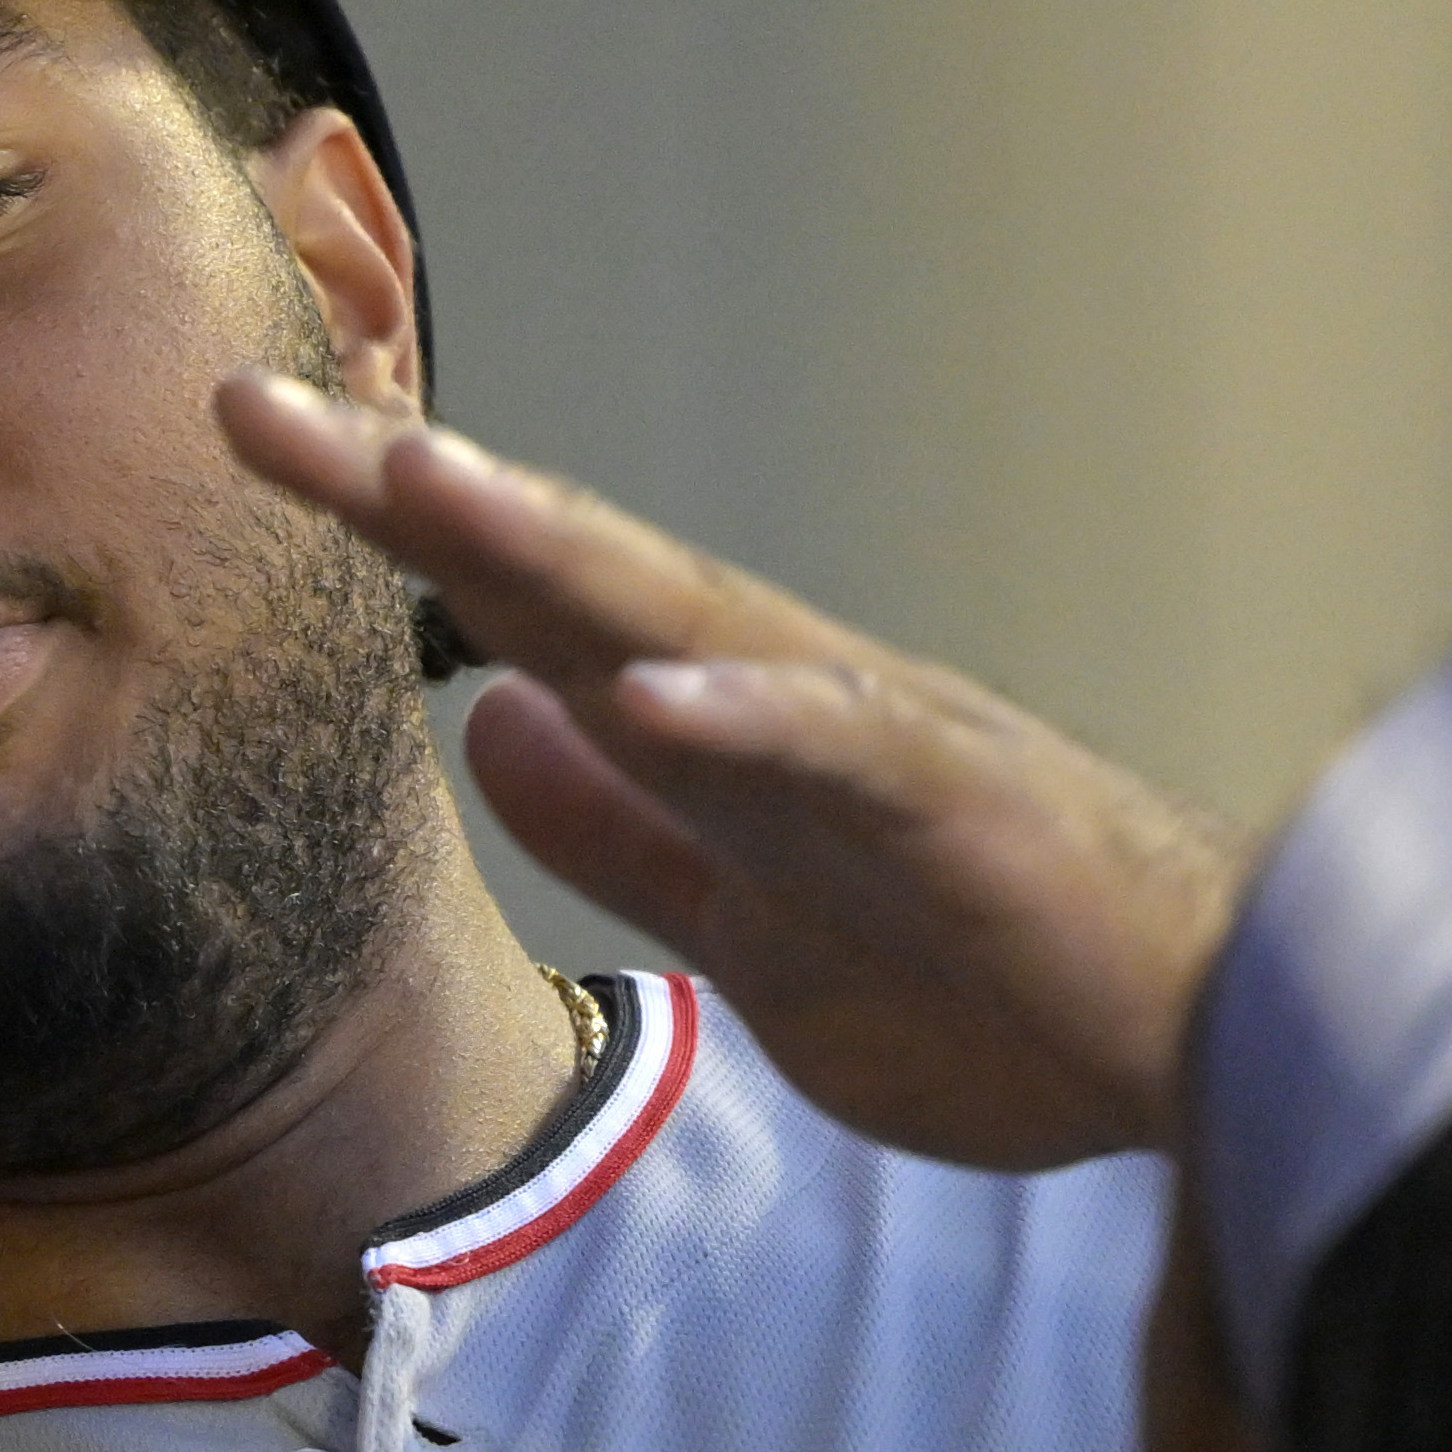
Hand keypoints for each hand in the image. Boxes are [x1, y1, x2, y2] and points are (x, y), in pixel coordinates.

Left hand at [220, 376, 1246, 1165]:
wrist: (1198, 1044)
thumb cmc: (986, 983)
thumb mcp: (746, 928)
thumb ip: (620, 832)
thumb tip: (487, 720)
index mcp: (719, 733)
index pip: (521, 607)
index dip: (391, 522)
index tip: (254, 431)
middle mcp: (778, 703)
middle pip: (571, 575)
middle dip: (417, 494)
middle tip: (264, 407)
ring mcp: (870, 746)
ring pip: (688, 621)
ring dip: (554, 551)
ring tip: (422, 484)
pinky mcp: (960, 813)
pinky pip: (843, 756)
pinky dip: (748, 720)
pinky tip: (650, 692)